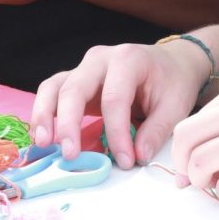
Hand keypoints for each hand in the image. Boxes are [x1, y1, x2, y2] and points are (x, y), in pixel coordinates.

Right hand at [32, 41, 210, 167]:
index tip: (125, 160)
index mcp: (128, 59)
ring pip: (54, 86)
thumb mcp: (175, 104)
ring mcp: (84, 67)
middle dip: (69, 123)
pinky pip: (52, 92)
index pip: (114, 99)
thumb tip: (137, 156)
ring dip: (44, 115)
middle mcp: (101, 58)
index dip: (117, 133)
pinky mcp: (76, 80)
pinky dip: (44, 114)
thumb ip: (156, 130)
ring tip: (43, 144)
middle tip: (70, 155)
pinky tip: (43, 137)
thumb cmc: (172, 81)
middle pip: (75, 88)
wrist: (170, 62)